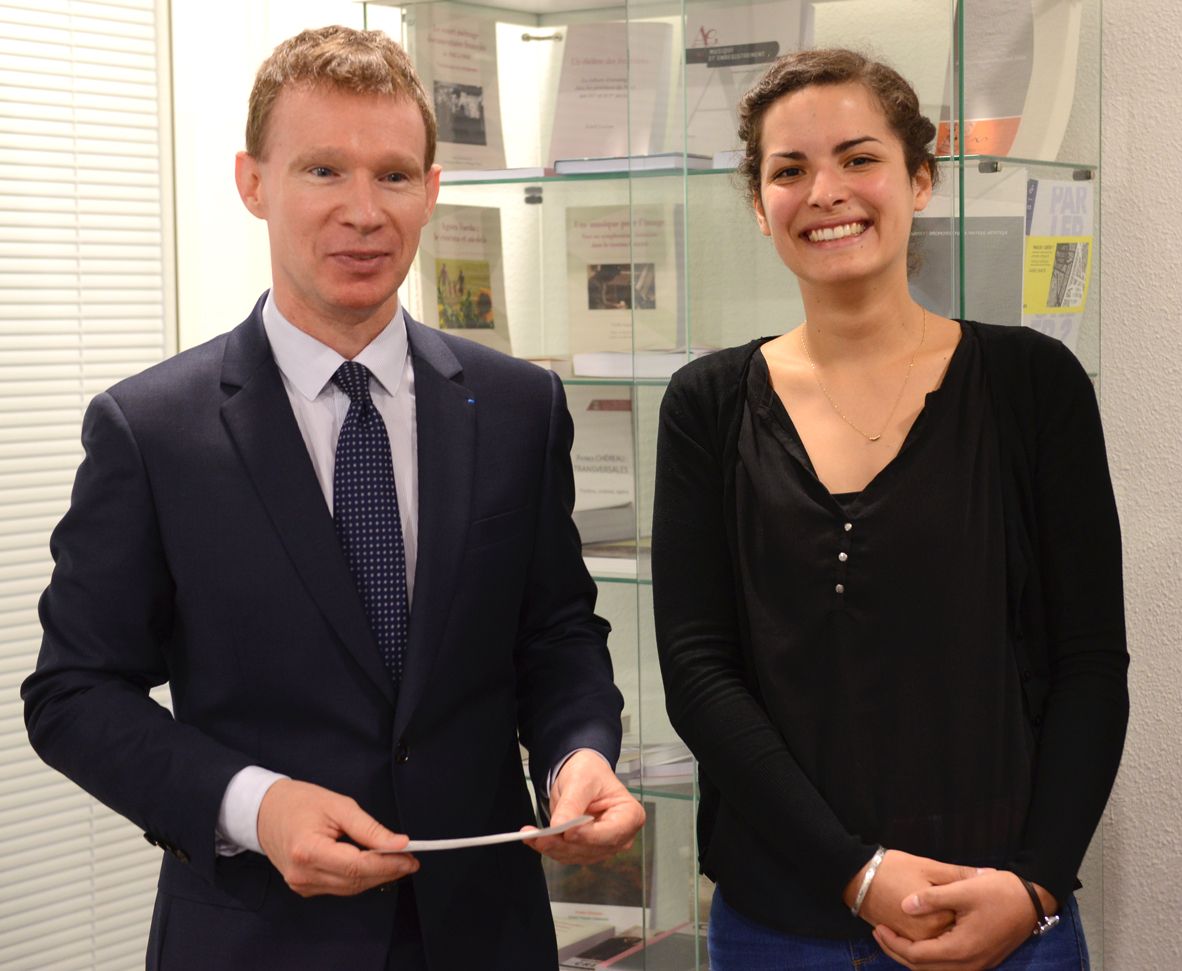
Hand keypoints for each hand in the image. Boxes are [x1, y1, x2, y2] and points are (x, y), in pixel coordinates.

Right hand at [256, 779, 418, 896]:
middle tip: (411, 858)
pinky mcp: (305, 886)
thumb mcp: (339, 806)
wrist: (265, 811)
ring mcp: (301, 884)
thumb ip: (370, 828)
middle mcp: (302, 874)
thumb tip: (398, 844)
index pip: (356, 866)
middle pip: (355, 880)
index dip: (387, 864)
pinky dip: (360, 877)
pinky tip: (374, 864)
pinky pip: (340, 887)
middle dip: (387, 870)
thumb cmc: (300, 802)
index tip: (410, 856)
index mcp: (307, 850)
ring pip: (350, 887)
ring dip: (377, 876)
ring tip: (398, 860)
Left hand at [523, 750, 645, 864]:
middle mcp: (621, 836)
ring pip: (577, 855)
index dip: (588, 836)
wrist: (580, 774)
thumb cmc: (589, 772)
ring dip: (553, 848)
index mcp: (630, 815)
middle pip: (593, 849)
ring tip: (532, 836)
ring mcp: (604, 845)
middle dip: (564, 844)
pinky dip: (550, 848)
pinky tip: (534, 839)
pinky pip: (568, 854)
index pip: (610, 834)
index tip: (566, 832)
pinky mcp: (587, 849)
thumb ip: (572, 804)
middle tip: (540, 837)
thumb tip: (561, 826)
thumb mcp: (581, 781)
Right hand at [844, 850, 977, 941]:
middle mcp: (926, 938)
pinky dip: (937, 937)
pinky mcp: (904, 939)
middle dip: (965, 919)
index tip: (977, 889)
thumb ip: (959, 874)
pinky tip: (940, 919)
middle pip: (956, 934)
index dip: (974, 904)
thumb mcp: (928, 866)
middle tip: (968, 899)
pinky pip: (927, 946)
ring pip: (942, 944)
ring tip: (957, 910)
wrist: (855, 877)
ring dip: (952, 932)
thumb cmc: (891, 868)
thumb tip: (989, 874)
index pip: (967, 918)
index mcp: (936, 920)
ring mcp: (914, 941)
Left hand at [873, 871, 1049, 969]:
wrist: (1033, 901)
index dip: (894, 944)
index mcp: (962, 949)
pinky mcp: (982, 959)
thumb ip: (932, 898)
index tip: (878, 927)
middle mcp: (970, 964)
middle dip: (898, 952)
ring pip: (936, 970)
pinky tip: (920, 940)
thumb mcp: (963, 889)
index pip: (917, 956)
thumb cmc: (999, 892)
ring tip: (894, 937)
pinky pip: (948, 966)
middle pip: (923, 969)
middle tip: (879, 933)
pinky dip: (929, 958)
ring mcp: (978, 965)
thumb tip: (904, 906)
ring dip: (913, 957)